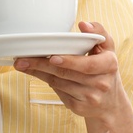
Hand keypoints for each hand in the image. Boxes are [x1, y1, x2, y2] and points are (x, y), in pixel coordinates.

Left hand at [13, 21, 127, 120]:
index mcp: (109, 65)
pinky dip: (46, 81)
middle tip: (22, 60)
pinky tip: (37, 74)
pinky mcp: (78, 107)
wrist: (111, 103)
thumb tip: (83, 25)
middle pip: (66, 74)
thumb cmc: (105, 69)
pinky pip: (58, 92)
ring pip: (58, 83)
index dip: (69, 61)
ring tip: (23, 64)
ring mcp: (89, 97)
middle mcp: (101, 83)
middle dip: (42, 65)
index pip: (87, 65)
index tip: (52, 57)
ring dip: (39, 73)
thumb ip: (98, 32)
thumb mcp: (108, 48)